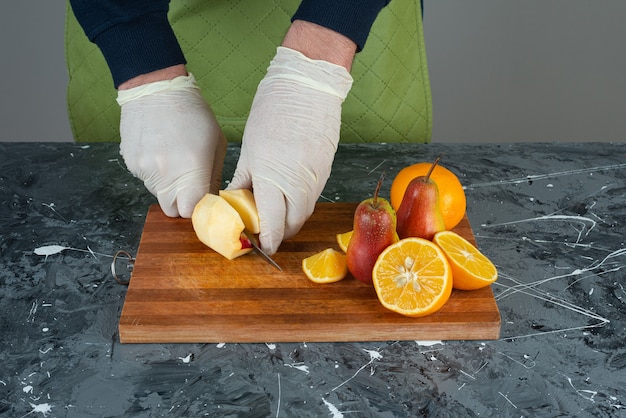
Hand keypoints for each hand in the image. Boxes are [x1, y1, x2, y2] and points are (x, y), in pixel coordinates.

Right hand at [117, 74, 226, 217]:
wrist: (155, 88)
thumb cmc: (193, 113)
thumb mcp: (215, 143)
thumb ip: (213, 176)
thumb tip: (212, 199)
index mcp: (191, 169)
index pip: (191, 211)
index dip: (198, 210)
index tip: (203, 202)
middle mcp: (165, 174)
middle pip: (172, 210)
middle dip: (182, 204)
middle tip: (190, 186)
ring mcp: (144, 170)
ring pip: (158, 195)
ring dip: (169, 187)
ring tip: (175, 160)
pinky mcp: (131, 163)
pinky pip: (146, 180)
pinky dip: (155, 173)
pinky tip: (160, 151)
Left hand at [227, 47, 352, 253]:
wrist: (308, 86)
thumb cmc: (274, 110)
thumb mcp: (250, 147)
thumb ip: (245, 179)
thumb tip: (236, 199)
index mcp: (274, 178)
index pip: (272, 224)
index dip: (266, 240)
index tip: (259, 245)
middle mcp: (299, 184)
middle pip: (292, 225)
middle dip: (278, 233)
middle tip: (263, 230)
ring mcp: (316, 178)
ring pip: (304, 212)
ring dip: (290, 219)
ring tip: (273, 212)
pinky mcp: (326, 170)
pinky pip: (313, 197)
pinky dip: (300, 203)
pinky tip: (288, 194)